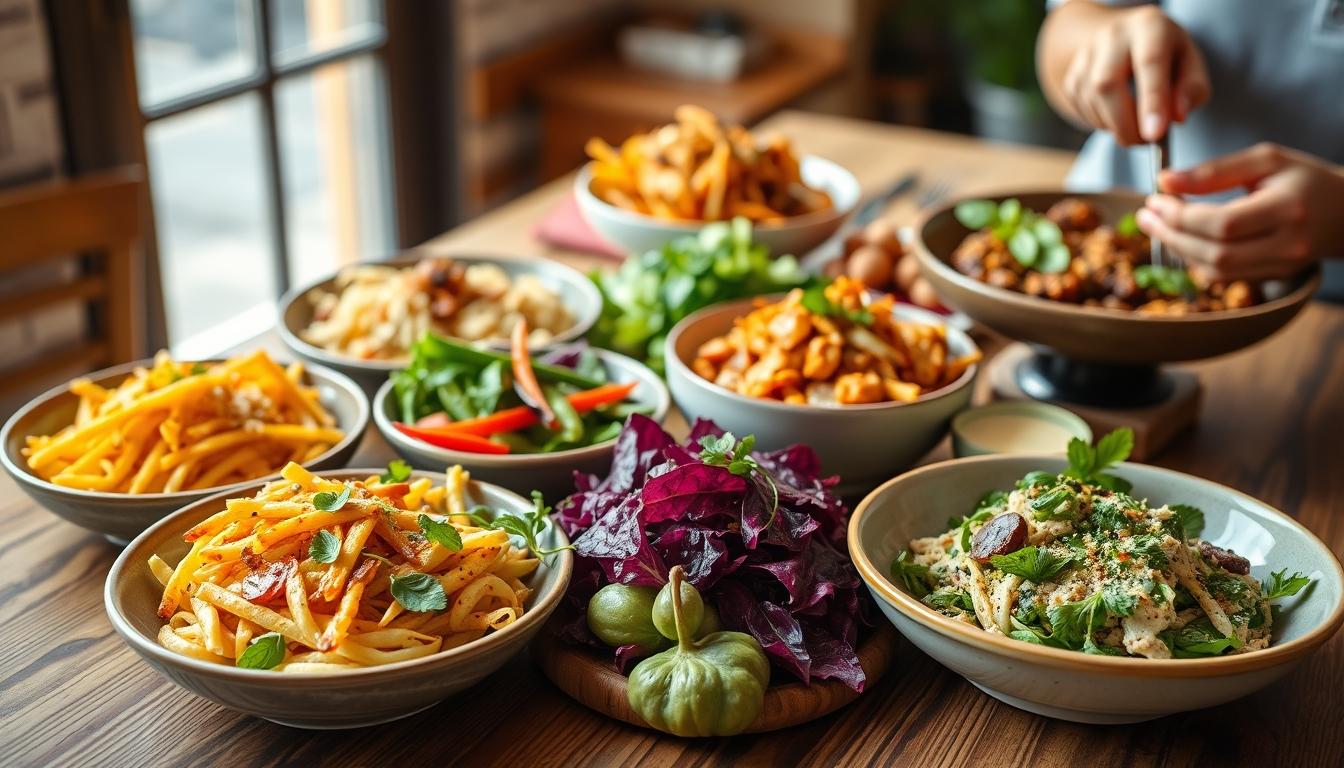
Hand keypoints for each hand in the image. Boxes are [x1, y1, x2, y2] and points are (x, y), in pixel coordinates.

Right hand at [1059, 5, 1209, 145]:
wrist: (1126, 39)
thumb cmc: (1166, 54)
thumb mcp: (1191, 63)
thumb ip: (1191, 89)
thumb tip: (1176, 117)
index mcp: (1149, 26)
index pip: (1149, 63)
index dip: (1152, 101)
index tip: (1154, 134)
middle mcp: (1113, 36)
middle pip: (1107, 84)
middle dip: (1125, 123)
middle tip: (1143, 142)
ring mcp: (1086, 55)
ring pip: (1091, 100)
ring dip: (1113, 126)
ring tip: (1135, 128)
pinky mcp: (1071, 75)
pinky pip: (1080, 108)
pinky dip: (1099, 122)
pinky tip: (1116, 117)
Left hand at [1137, 143, 1343, 280]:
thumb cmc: (1305, 179)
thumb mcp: (1265, 160)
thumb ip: (1215, 171)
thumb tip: (1165, 181)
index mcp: (1288, 208)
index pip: (1222, 223)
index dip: (1180, 214)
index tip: (1154, 199)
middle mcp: (1287, 244)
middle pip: (1214, 252)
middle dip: (1171, 234)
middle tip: (1146, 215)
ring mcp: (1282, 266)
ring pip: (1215, 270)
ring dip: (1179, 249)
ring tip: (1157, 226)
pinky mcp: (1273, 277)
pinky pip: (1224, 276)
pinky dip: (1196, 260)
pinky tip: (1182, 240)